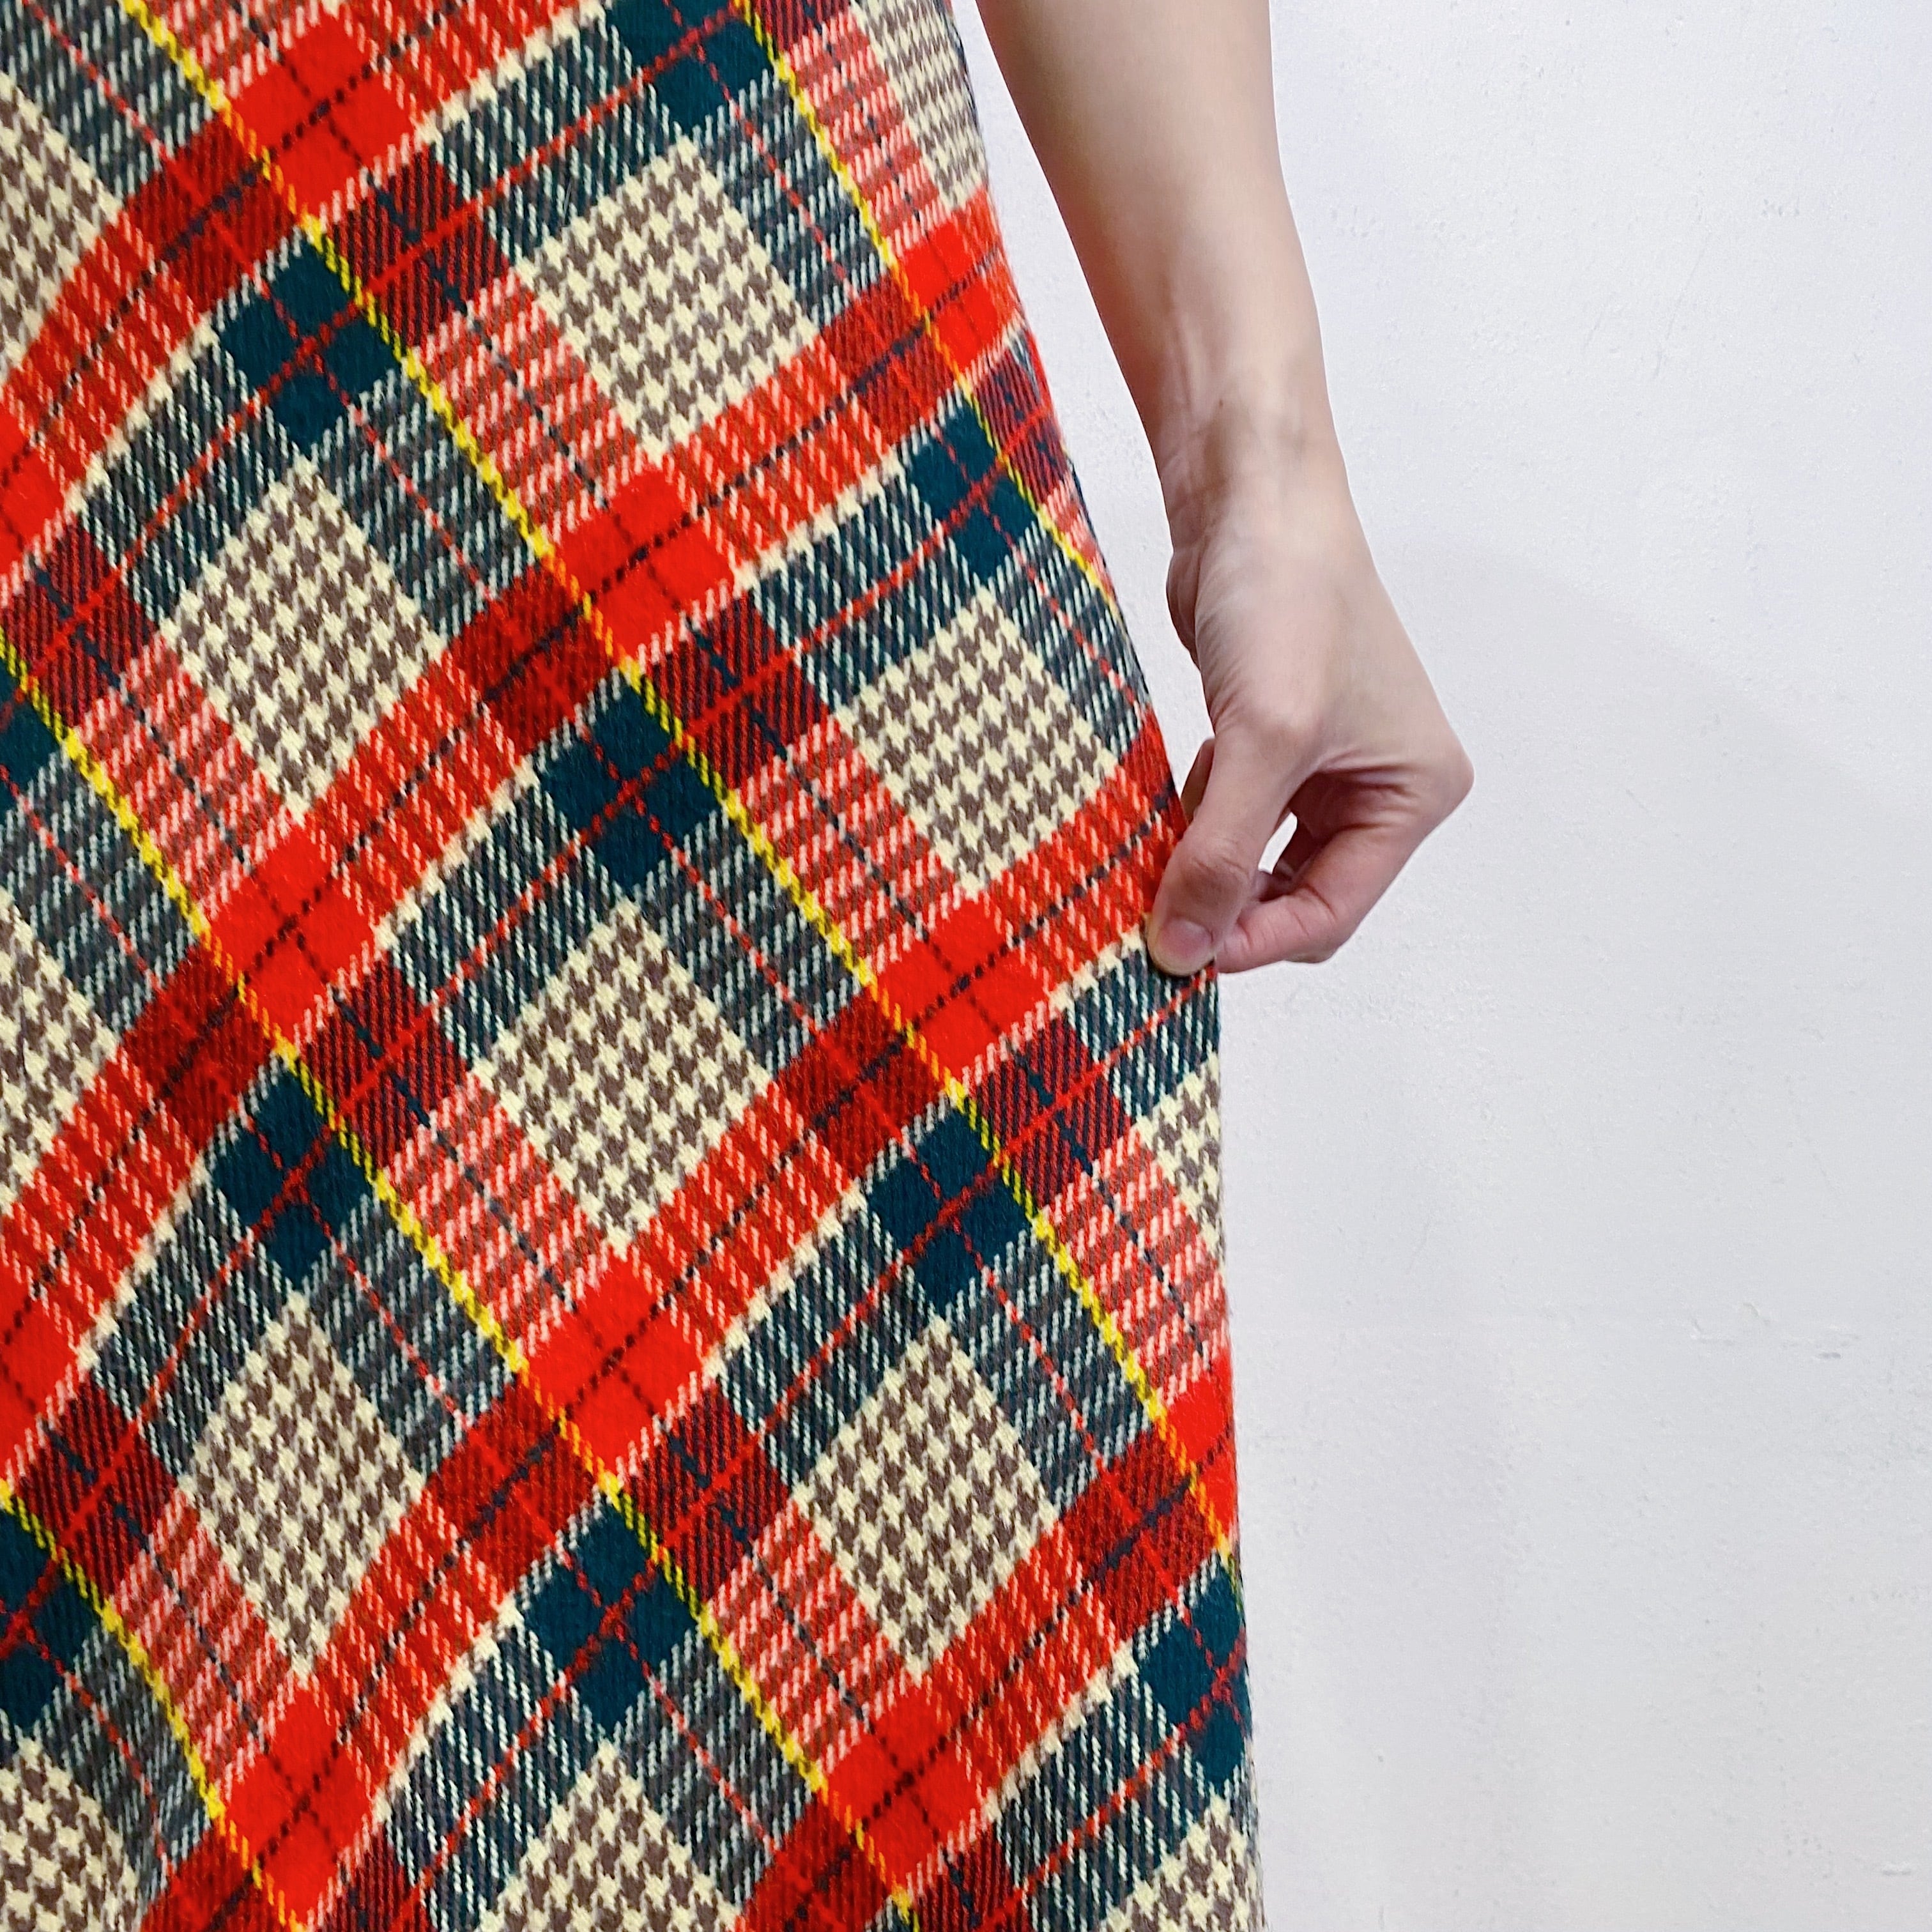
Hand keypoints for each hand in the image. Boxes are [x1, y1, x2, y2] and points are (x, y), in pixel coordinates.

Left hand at [1144, 418, 1472, 974]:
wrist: (1250, 497)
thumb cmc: (1287, 599)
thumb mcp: (1261, 742)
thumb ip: (1221, 854)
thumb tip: (1181, 952)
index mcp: (1415, 793)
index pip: (1334, 912)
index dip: (1255, 940)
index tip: (1179, 954)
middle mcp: (1383, 784)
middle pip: (1299, 895)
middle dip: (1231, 907)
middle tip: (1155, 917)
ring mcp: (1328, 761)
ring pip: (1259, 859)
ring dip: (1207, 865)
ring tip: (1152, 861)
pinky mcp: (1275, 737)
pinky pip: (1234, 813)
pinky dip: (1198, 822)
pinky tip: (1163, 812)